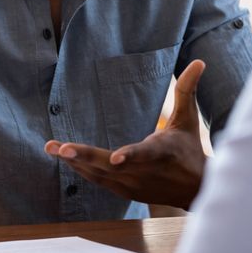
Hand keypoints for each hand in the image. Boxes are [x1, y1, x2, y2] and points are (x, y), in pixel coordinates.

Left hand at [45, 59, 207, 209]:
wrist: (194, 189)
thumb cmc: (189, 148)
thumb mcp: (189, 119)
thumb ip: (187, 90)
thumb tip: (199, 61)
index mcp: (163, 152)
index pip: (146, 154)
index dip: (131, 155)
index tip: (116, 158)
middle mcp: (145, 172)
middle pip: (112, 167)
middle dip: (84, 157)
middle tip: (60, 147)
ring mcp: (133, 185)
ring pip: (100, 175)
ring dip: (75, 162)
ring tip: (52, 148)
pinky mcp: (124, 191)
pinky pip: (98, 180)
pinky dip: (81, 169)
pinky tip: (64, 157)